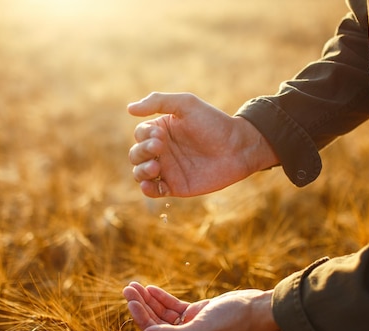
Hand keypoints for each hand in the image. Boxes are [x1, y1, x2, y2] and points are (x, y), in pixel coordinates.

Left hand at [123, 282, 279, 330]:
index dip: (141, 317)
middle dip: (141, 306)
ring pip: (162, 315)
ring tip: (133, 285)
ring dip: (148, 300)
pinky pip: (173, 308)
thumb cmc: (233, 322)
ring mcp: (191, 328)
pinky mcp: (196, 315)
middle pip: (156, 324)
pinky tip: (150, 289)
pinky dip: (161, 298)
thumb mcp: (201, 329)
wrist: (257, 309)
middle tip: (128, 288)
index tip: (131, 300)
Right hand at [127, 92, 277, 196]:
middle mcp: (162, 150)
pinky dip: (147, 189)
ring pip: (140, 173)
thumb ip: (158, 102)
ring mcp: (168, 169)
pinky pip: (153, 191)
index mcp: (162, 130)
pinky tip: (151, 184)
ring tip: (156, 166)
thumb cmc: (214, 123)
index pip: (140, 134)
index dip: (144, 135)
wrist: (238, 147)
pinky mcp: (175, 186)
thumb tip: (129, 109)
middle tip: (160, 147)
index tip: (161, 135)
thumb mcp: (186, 104)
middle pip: (136, 154)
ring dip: (141, 170)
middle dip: (142, 152)